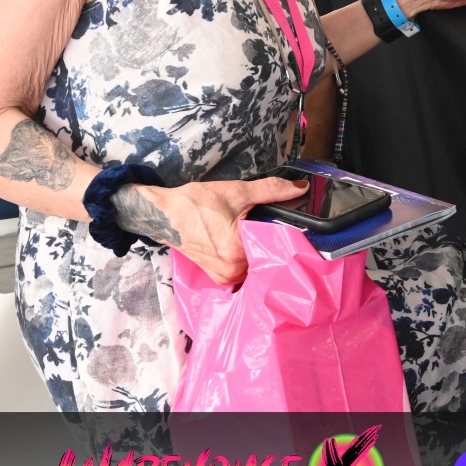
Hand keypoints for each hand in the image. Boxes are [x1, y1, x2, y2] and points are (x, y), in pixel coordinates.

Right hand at [119, 176, 309, 285]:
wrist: (165, 214)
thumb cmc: (196, 203)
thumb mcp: (238, 191)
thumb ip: (272, 190)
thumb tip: (300, 188)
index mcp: (238, 250)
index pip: (277, 247)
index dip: (289, 235)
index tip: (299, 228)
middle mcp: (233, 270)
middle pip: (268, 256)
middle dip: (273, 241)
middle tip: (271, 225)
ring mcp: (225, 277)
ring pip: (257, 264)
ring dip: (260, 250)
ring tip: (256, 233)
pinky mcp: (218, 276)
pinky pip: (244, 270)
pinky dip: (248, 257)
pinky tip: (245, 243)